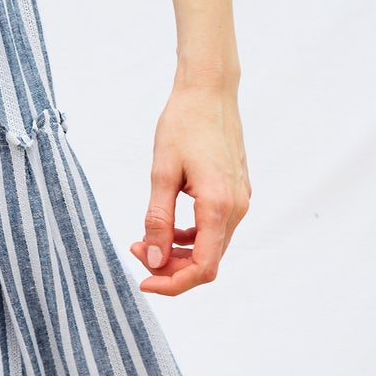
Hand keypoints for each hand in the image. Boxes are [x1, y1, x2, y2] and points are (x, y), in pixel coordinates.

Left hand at [127, 79, 250, 294]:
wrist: (209, 92)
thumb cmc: (183, 124)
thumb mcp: (162, 173)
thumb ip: (157, 219)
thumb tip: (152, 258)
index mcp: (218, 205)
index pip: (203, 268)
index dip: (173, 284)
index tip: (144, 282)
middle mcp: (236, 208)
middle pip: (207, 262)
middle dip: (170, 267)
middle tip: (136, 250)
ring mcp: (240, 201)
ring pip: (211, 247)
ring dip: (179, 252)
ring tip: (144, 238)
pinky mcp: (236, 193)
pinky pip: (215, 229)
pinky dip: (190, 237)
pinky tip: (166, 226)